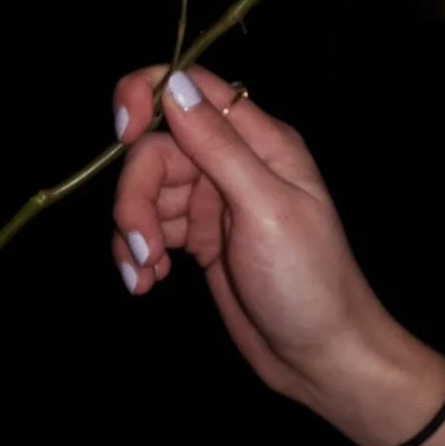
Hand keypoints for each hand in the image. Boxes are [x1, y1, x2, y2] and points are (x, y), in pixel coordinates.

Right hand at [111, 66, 394, 403]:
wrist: (320, 359)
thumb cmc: (308, 283)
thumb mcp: (265, 210)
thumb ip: (219, 147)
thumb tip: (173, 86)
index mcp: (260, 142)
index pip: (192, 88)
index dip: (146, 98)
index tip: (123, 134)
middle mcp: (233, 163)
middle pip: (156, 149)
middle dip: (135, 195)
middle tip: (143, 248)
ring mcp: (213, 202)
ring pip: (145, 191)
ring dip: (132, 232)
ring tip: (146, 275)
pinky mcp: (197, 239)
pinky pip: (149, 228)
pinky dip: (137, 253)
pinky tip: (147, 283)